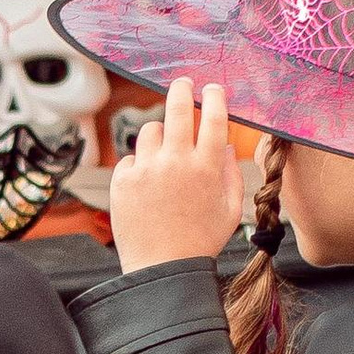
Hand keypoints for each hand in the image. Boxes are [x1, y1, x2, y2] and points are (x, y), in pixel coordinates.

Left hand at [109, 79, 245, 272]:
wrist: (161, 270)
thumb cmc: (200, 243)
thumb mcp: (230, 211)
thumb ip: (230, 175)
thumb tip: (223, 146)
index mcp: (206, 167)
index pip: (213, 118)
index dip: (215, 97)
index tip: (213, 88)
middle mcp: (175, 162)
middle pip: (177, 108)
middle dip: (181, 89)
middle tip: (182, 83)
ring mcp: (146, 169)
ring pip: (150, 130)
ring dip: (159, 135)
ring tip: (164, 156)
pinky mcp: (122, 180)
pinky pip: (131, 158)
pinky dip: (139, 166)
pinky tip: (147, 187)